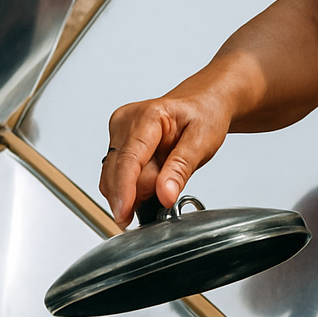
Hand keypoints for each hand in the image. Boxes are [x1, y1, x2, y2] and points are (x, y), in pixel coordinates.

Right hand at [100, 86, 233, 225]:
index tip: (124, 213)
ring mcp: (118, 131)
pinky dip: (134, 184)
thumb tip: (164, 195)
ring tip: (164, 178)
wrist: (203, 103)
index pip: (128, 159)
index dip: (124, 190)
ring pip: (113, 176)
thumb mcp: (203, 143)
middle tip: (168, 187)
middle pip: (118, 171)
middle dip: (139, 191)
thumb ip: (181, 170)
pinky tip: (153, 178)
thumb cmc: (204, 116)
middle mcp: (126, 121)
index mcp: (148, 116)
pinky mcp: (116, 142)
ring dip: (136, 188)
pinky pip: (116, 174)